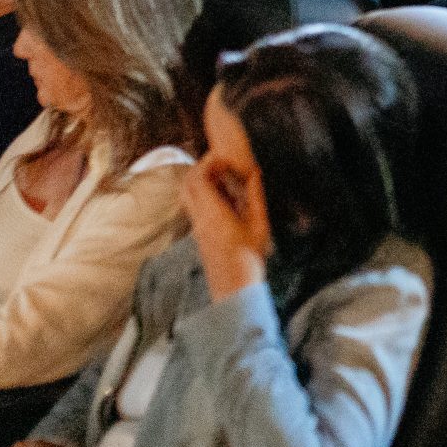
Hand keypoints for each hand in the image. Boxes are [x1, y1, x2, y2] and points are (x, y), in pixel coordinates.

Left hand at [181, 155, 271, 299]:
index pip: (199, 178)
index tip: (225, 159)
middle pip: (187, 183)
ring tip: (222, 178)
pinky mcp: (198, 232)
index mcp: (213, 213)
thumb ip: (255, 196)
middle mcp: (199, 217)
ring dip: (199, 180)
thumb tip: (254, 173)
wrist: (233, 288)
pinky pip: (193, 204)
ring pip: (186, 194)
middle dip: (201, 167)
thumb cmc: (249, 258)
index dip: (209, 162)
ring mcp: (196, 226)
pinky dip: (202, 193)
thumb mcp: (259, 225)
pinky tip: (222, 197)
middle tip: (221, 163)